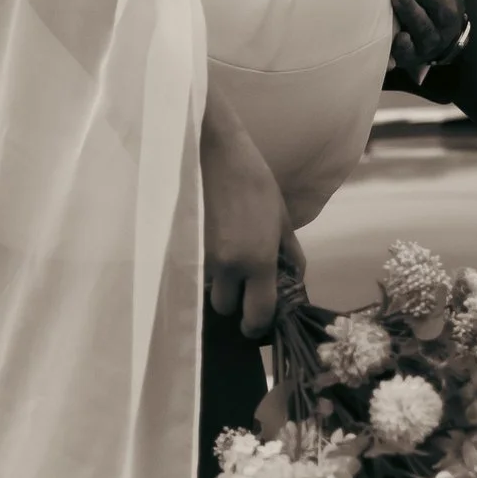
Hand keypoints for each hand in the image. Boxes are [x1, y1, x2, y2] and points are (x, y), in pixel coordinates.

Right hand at [201, 92, 295, 338]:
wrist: (212, 151)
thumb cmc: (253, 179)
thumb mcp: (281, 216)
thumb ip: (289, 253)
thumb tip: (294, 278)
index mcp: (258, 259)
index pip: (258, 313)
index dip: (258, 326)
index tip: (256, 324)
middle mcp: (229, 265)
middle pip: (226, 308)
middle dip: (234, 302)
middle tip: (240, 284)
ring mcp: (202, 257)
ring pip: (207, 289)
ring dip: (217, 283)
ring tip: (224, 258)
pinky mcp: (182, 245)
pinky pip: (194, 270)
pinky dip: (201, 266)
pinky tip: (208, 244)